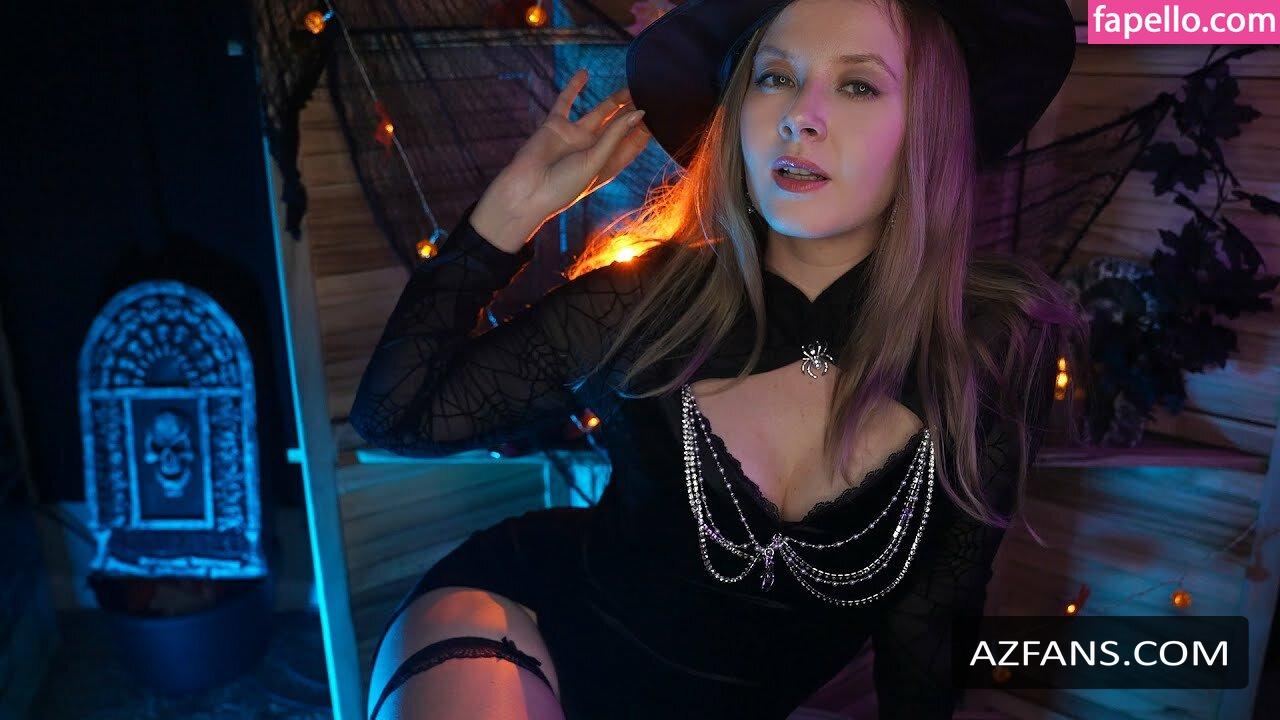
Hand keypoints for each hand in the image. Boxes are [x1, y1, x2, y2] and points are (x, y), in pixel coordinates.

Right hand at [472, 68, 651, 251]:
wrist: (526, 191)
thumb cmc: (563, 187)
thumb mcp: (595, 162)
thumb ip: (614, 136)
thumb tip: (638, 113)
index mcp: (608, 164)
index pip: (633, 143)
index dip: (647, 129)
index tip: (663, 113)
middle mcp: (594, 149)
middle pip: (620, 125)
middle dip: (634, 111)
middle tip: (650, 93)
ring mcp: (575, 137)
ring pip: (599, 112)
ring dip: (615, 99)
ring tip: (631, 85)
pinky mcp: (556, 126)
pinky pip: (566, 102)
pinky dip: (574, 88)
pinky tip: (584, 74)